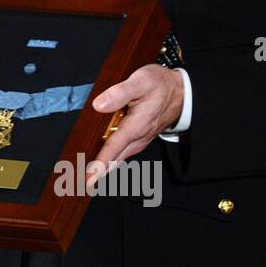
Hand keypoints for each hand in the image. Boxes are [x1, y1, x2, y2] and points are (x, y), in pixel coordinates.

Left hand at [87, 64, 184, 180]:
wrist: (182, 91)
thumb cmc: (160, 85)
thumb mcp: (140, 82)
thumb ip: (119, 93)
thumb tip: (98, 105)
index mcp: (136, 125)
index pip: (114, 147)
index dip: (100, 163)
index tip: (89, 178)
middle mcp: (139, 136)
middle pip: (115, 158)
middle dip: (99, 172)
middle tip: (82, 184)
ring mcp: (141, 139)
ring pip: (120, 157)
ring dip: (105, 167)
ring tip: (89, 177)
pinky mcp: (141, 137)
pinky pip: (124, 151)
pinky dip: (113, 159)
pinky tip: (104, 162)